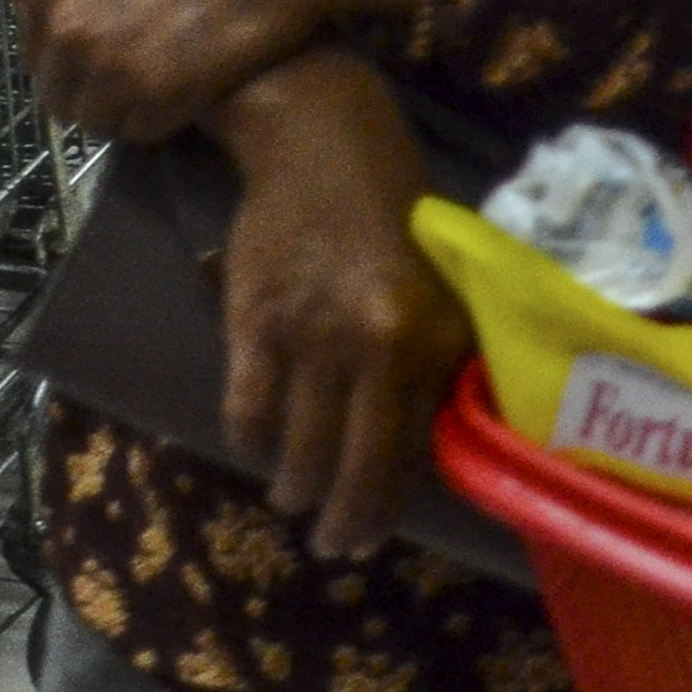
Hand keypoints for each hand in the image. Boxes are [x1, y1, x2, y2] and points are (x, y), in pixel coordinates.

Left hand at [0, 0, 425, 145]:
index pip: (33, 41)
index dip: (72, 41)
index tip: (113, 31)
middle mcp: (68, 27)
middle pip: (58, 87)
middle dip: (91, 82)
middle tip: (143, 63)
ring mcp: (113, 66)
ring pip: (97, 116)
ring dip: (124, 107)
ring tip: (165, 83)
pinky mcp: (161, 96)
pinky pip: (141, 131)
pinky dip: (161, 120)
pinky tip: (190, 92)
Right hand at [213, 53, 462, 559]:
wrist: (324, 147)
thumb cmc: (397, 215)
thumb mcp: (446, 284)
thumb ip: (441, 354)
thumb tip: (433, 434)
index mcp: (430, 338)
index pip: (409, 448)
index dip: (387, 503)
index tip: (374, 536)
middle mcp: (372, 346)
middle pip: (352, 462)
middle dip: (341, 516)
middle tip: (332, 545)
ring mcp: (308, 337)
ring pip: (294, 444)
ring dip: (291, 485)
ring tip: (291, 501)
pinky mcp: (252, 323)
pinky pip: (245, 407)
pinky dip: (248, 439)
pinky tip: (255, 450)